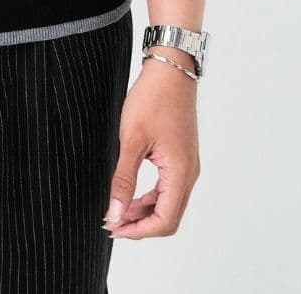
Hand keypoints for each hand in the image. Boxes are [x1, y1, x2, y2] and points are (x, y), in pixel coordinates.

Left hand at [102, 58, 200, 238]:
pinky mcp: (181, 157)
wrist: (171, 69)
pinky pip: (168, 188)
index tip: (113, 228)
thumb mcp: (132, 140)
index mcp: (181, 172)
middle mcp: (189, 173)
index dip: (138, 231)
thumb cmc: (154, 98)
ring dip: (144, 212)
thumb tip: (115, 213)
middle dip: (140, 225)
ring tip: (117, 210)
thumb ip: (123, 180)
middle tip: (112, 223)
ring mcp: (186, 165)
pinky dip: (150, 198)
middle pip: (169, 217)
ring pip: (168, 204)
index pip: (165, 220)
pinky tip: (131, 195)